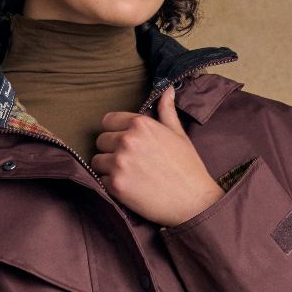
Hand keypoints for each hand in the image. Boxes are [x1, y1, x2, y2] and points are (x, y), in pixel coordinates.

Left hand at [91, 85, 224, 226]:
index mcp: (140, 124)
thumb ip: (166, 111)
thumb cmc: (187, 167)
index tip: (125, 142)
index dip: (115, 131)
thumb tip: (168, 90)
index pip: (108, 121)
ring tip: (129, 175)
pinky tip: (129, 187)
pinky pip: (101, 180)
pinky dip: (111, 185)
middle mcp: (127, 140)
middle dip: (111, 150)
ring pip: (97, 161)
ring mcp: (119, 163)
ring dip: (108, 168)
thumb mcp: (178, 134)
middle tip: (130, 162)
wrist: (193, 201)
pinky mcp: (116, 185)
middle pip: (100, 141)